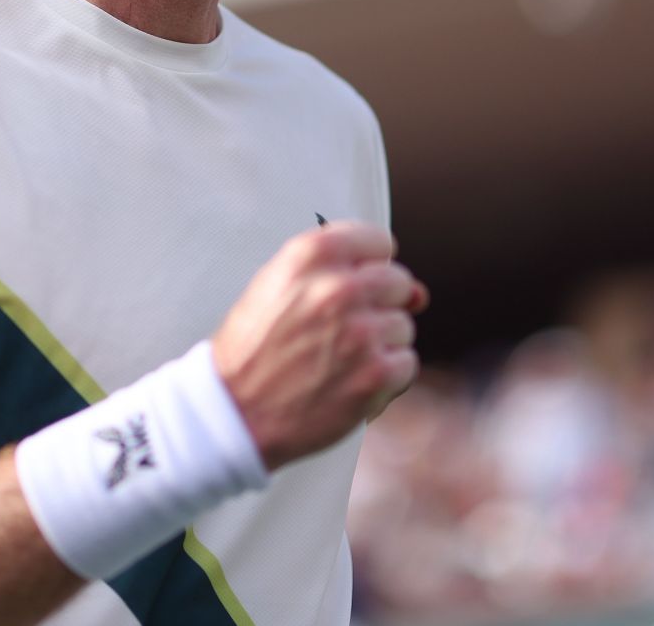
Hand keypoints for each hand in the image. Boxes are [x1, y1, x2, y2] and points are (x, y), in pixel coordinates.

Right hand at [210, 222, 428, 470]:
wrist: (235, 413)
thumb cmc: (255, 351)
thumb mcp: (278, 288)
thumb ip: (341, 273)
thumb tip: (418, 292)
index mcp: (309, 257)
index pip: (377, 241)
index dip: (370, 265)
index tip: (359, 283)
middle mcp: (338, 288)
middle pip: (398, 282)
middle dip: (379, 306)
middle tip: (342, 330)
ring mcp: (361, 332)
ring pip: (403, 326)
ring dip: (380, 345)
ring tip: (338, 360)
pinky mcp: (376, 374)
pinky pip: (406, 363)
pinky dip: (384, 377)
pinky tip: (349, 382)